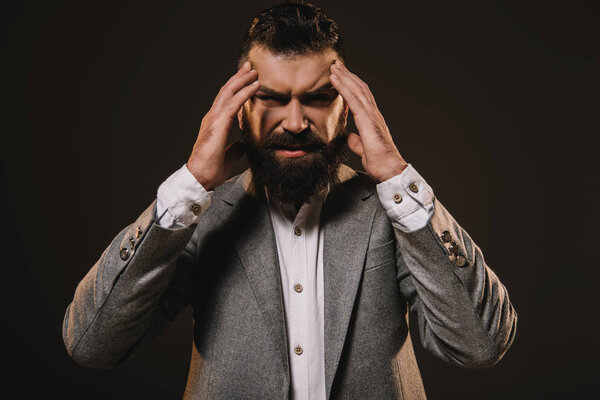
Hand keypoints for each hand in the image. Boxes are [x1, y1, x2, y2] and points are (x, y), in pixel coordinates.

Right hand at [186, 61, 259, 189]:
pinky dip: (245, 93)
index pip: (225, 101)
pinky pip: (234, 104)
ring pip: (229, 93)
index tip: (247, 80)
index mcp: (214, 124)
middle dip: (239, 78)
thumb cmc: (210, 170)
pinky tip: (255, 86)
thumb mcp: (228, 158)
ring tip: (254, 72)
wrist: (200, 179)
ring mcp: (214, 119)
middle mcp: (212, 117)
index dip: (236, 88)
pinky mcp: (218, 124)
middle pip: (226, 91)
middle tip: (250, 67)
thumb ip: (235, 149)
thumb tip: (242, 146)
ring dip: (242, 80)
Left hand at [329, 62, 407, 182]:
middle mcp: (374, 114)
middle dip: (347, 76)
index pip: (361, 98)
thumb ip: (357, 143)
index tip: (341, 78)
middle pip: (360, 89)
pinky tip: (335, 79)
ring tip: (334, 67)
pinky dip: (343, 87)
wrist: (390, 171)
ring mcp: (372, 116)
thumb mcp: (364, 151)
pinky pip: (353, 99)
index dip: (351, 86)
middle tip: (336, 66)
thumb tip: (351, 137)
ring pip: (357, 90)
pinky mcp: (367, 120)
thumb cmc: (381, 164)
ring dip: (344, 77)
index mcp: (373, 121)